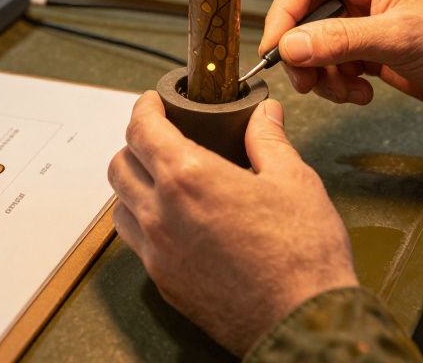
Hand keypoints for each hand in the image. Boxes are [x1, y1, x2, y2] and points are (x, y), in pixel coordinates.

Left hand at [109, 92, 357, 355]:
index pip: (142, 129)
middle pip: (120, 165)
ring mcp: (158, 252)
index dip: (145, 108)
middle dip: (135, 144)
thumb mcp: (293, 180)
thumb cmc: (302, 254)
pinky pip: (137, 243)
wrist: (302, 320)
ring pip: (120, 206)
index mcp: (189, 177)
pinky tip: (174, 220)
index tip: (154, 103)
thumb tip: (265, 114)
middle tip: (160, 137)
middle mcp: (161, 214)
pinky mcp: (164, 282)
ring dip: (134, 186)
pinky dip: (144, 223)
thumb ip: (269, 140)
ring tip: (163, 179)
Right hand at [261, 0, 422, 118]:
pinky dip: (338, 82)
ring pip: (314, 42)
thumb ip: (341, 40)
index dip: (283, 15)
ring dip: (322, 72)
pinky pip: (332, 61)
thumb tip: (292, 44)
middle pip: (303, 12)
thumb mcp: (402, 37)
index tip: (275, 49)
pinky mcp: (370, 43)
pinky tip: (362, 90)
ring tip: (344, 89)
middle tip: (306, 79)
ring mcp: (365, 15)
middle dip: (302, 50)